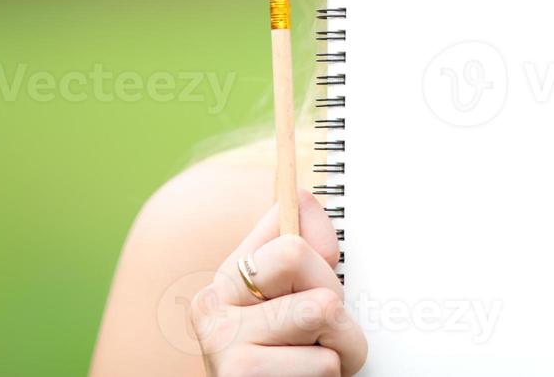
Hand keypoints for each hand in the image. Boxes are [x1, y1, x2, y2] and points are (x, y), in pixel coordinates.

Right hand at [190, 190, 366, 375]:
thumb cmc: (293, 364)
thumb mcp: (297, 301)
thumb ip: (301, 247)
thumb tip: (308, 196)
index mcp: (226, 280)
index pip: (283, 223)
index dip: (322, 243)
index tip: (330, 255)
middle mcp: (211, 307)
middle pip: (299, 256)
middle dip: (334, 297)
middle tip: (325, 332)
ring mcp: (221, 345)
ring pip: (322, 308)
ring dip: (341, 344)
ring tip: (318, 363)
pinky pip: (323, 360)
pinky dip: (330, 376)